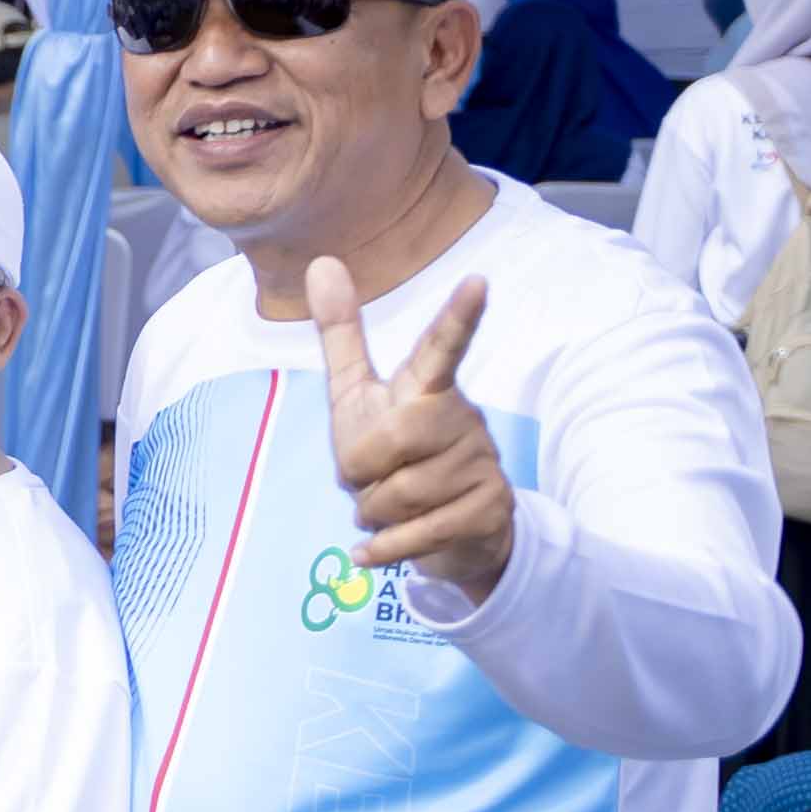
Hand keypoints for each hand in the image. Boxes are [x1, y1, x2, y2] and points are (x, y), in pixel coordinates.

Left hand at [307, 258, 509, 601]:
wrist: (447, 529)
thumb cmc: (394, 450)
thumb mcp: (358, 394)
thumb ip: (343, 336)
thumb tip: (322, 260)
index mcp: (428, 388)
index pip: (439, 349)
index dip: (457, 319)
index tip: (478, 282)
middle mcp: (462, 419)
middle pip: (384, 442)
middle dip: (357, 470)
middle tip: (368, 476)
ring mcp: (481, 464)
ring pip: (396, 494)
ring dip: (371, 512)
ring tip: (387, 507)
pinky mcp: (488, 510)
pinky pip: (418, 533)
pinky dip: (383, 548)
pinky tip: (374, 550)